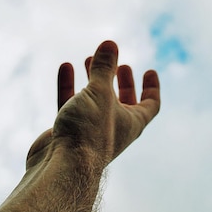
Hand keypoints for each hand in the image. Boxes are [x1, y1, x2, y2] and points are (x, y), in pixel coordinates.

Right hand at [26, 40, 159, 169]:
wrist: (60, 168)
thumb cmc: (88, 131)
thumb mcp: (100, 92)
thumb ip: (104, 68)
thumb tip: (110, 44)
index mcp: (132, 122)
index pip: (151, 104)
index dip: (152, 87)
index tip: (149, 71)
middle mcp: (114, 127)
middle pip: (124, 102)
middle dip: (122, 82)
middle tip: (120, 65)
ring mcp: (90, 130)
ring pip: (95, 100)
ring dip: (93, 80)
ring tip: (88, 59)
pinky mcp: (68, 131)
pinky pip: (70, 103)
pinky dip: (69, 85)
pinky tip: (66, 67)